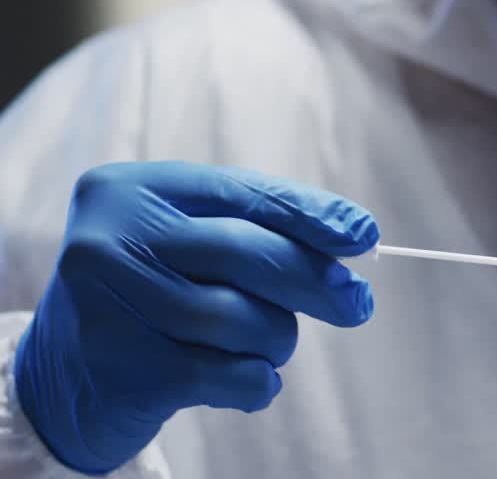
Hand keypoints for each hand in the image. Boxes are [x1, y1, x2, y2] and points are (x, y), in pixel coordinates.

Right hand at [16, 162, 378, 473]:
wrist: (58, 379)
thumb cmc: (150, 293)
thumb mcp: (188, 242)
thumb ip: (258, 230)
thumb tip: (354, 242)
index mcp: (136, 189)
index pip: (245, 194)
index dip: (313, 215)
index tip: (364, 235)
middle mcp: (112, 238)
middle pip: (248, 253)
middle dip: (316, 281)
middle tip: (357, 304)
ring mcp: (109, 303)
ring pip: (240, 316)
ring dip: (277, 337)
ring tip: (272, 344)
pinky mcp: (121, 367)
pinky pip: (224, 373)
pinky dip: (256, 380)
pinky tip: (254, 380)